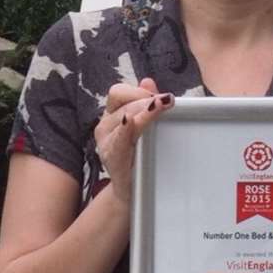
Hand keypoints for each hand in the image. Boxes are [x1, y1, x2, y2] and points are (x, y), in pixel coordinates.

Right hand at [96, 78, 174, 206]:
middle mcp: (105, 126)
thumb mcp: (143, 126)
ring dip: (143, 111)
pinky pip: (118, 141)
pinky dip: (125, 130)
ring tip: (161, 105)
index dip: (138, 90)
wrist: (131, 191)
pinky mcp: (113, 159)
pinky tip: (130, 122)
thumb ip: (145, 103)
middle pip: (124, 103)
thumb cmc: (139, 156)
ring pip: (123, 117)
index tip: (160, 95)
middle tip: (168, 100)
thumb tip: (148, 80)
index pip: (119, 92)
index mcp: (112, 115)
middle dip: (147, 100)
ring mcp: (106, 143)